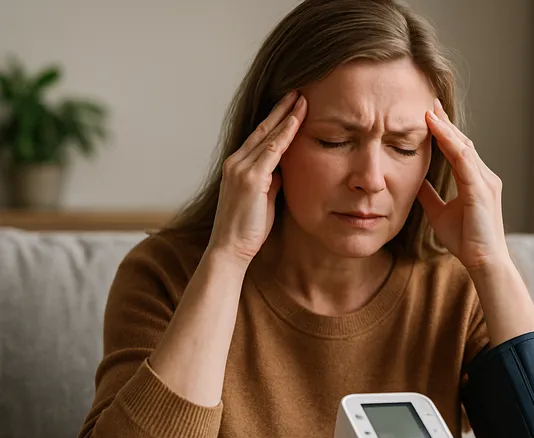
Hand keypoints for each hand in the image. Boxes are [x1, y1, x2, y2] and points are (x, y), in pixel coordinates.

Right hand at [207, 90, 306, 263]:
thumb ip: (272, 181)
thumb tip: (284, 169)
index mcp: (238, 166)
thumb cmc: (248, 229)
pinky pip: (271, 151)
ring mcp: (241, 169)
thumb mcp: (263, 199)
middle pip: (263, 129)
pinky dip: (284, 134)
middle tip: (298, 90)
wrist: (230, 250)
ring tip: (302, 98)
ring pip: (268, 135)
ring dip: (286, 115)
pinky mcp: (250, 179)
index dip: (276, 119)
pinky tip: (296, 121)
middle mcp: (236, 162)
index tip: (292, 104)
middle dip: (281, 109)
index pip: (260, 136)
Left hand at [417, 98, 508, 271]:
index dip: (445, 132)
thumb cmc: (466, 241)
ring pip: (463, 146)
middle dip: (445, 123)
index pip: (459, 150)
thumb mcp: (439, 213)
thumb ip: (429, 195)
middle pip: (463, 142)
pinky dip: (449, 143)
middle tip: (429, 103)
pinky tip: (436, 131)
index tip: (429, 115)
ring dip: (445, 128)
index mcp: (476, 181)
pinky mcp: (481, 189)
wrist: (483, 262)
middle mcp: (484, 177)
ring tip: (429, 111)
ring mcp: (485, 181)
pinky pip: (463, 160)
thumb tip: (414, 181)